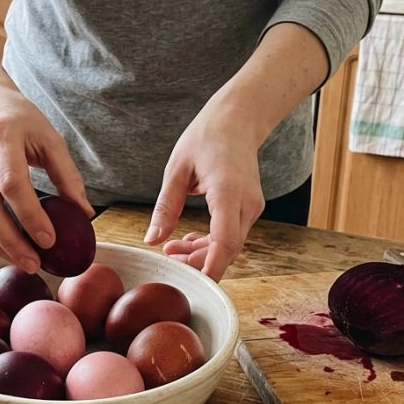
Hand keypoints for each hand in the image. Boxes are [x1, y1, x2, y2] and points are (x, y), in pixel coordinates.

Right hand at [0, 86, 92, 272]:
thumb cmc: (21, 121)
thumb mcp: (49, 137)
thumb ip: (67, 174)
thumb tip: (84, 214)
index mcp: (1, 135)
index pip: (12, 183)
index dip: (30, 216)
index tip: (49, 240)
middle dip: (10, 241)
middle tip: (34, 264)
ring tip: (23, 261)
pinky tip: (4, 247)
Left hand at [144, 101, 266, 280]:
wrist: (238, 119)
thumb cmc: (206, 137)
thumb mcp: (176, 169)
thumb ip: (166, 207)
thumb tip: (151, 240)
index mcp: (227, 190)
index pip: (225, 240)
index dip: (211, 267)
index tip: (195, 284)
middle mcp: (246, 202)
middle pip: (227, 249)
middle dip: (198, 262)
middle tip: (168, 258)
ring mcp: (252, 207)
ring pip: (230, 245)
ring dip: (203, 253)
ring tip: (173, 248)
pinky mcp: (249, 208)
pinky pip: (232, 235)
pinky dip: (212, 243)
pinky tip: (190, 239)